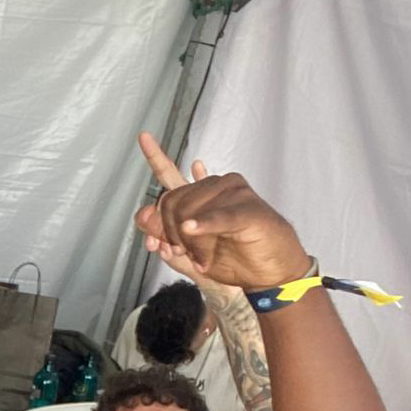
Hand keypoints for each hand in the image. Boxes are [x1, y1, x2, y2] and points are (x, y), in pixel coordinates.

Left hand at [134, 139, 310, 291]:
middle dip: (172, 237)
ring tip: (205, 260)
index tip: (143, 136)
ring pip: (190, 214)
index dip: (155, 156)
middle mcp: (214, 188)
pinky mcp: (249, 210)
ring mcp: (234, 194)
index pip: (170, 173)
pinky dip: (202, 225)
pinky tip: (191, 228)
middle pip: (172, 203)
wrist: (269, 275)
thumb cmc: (234, 260)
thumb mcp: (189, 253)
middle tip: (186, 256)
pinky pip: (218, 216)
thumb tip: (141, 216)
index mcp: (198, 196)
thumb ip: (164, 235)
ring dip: (193, 246)